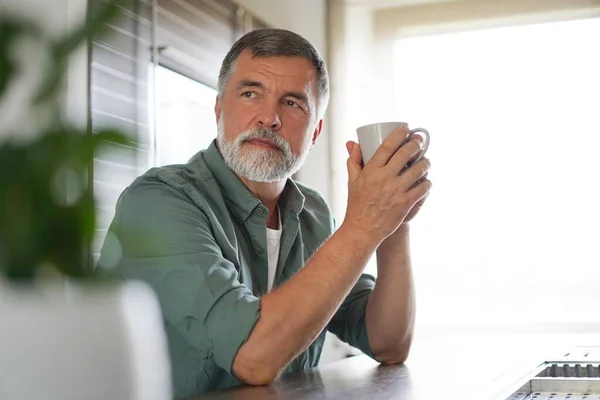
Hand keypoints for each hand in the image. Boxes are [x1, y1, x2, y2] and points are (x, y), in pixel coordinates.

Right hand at [342, 125, 430, 242]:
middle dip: (416, 144)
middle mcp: (384, 178)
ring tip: (426, 161)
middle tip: (420, 142)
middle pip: (406, 154)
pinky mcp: (405, 203)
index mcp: (371, 170)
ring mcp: (396, 191)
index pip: (388, 146)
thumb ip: (354, 161)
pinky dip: (427, 183)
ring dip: (425, 163)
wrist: (362, 229)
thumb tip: (352, 144)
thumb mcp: (352, 181)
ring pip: (418, 170)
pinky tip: (426, 181)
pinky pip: (423, 188)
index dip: (399, 134)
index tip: (406, 129)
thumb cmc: (357, 205)